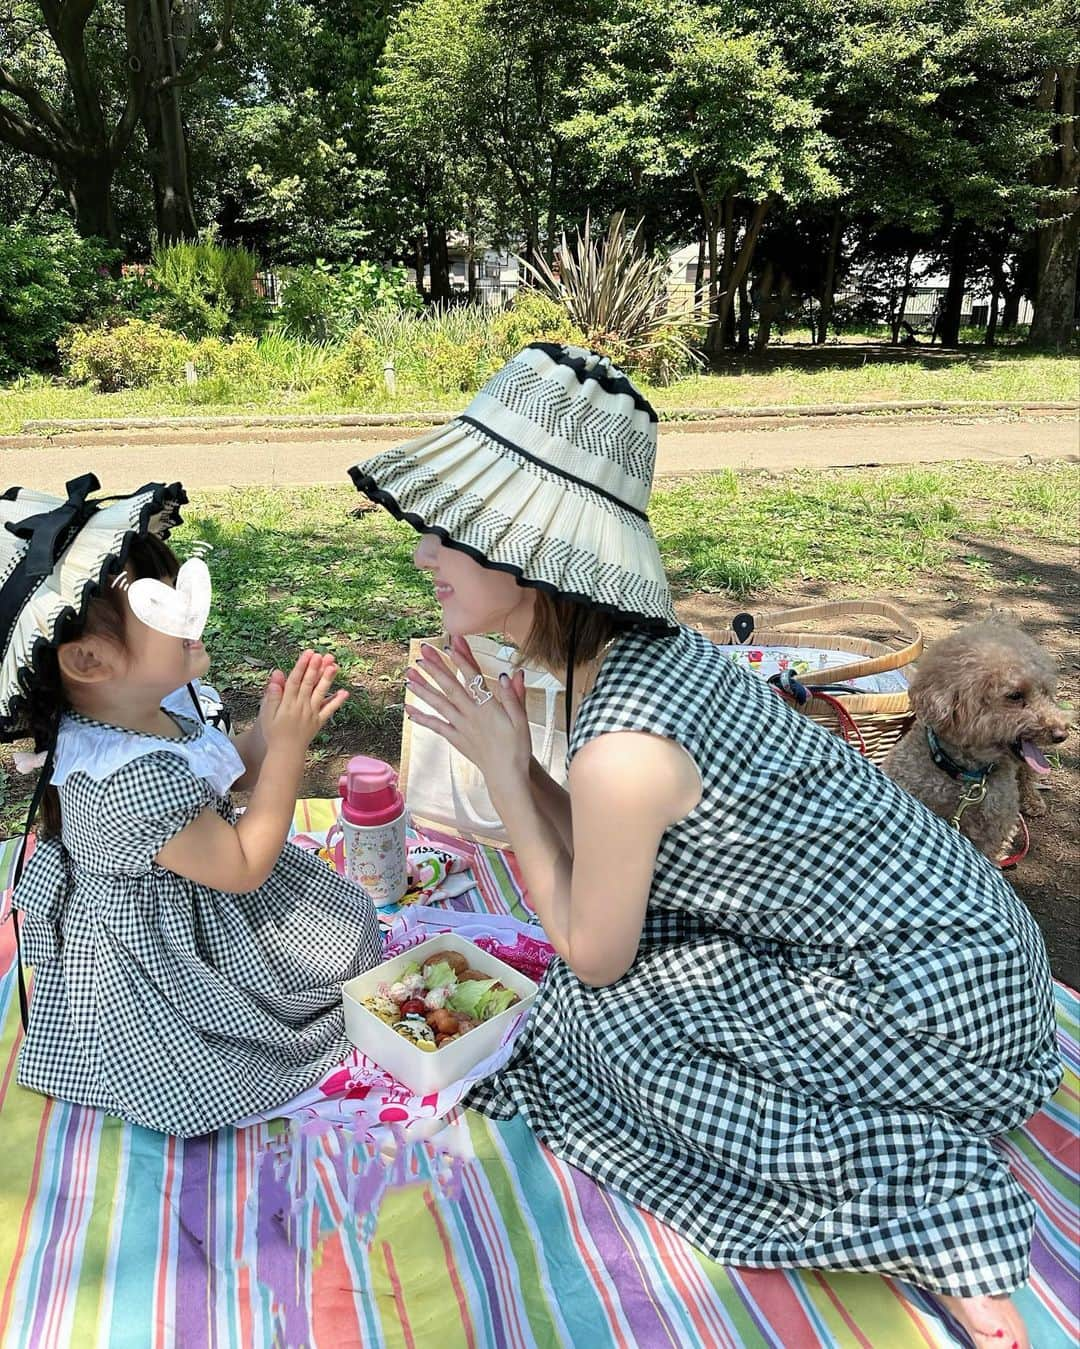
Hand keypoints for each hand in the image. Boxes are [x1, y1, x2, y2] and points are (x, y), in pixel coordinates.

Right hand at [259, 650, 348, 755]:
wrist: (285, 753)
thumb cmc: (273, 732)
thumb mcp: (267, 713)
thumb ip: (273, 694)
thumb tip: (276, 674)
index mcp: (287, 703)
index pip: (295, 680)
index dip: (302, 666)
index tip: (308, 653)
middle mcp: (301, 706)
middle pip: (309, 684)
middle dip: (315, 668)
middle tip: (322, 655)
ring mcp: (311, 714)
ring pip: (320, 694)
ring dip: (327, 680)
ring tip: (334, 666)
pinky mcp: (319, 722)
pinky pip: (329, 710)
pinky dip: (337, 702)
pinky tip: (345, 692)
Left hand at [405, 639, 530, 788]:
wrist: (506, 775)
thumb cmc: (516, 747)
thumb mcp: (521, 720)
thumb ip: (513, 696)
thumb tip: (508, 674)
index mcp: (488, 707)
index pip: (473, 678)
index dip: (462, 660)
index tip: (451, 645)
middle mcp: (470, 715)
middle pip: (450, 687)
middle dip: (436, 668)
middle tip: (423, 652)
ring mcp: (460, 727)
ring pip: (438, 703)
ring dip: (423, 688)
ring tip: (409, 675)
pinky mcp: (455, 738)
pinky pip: (435, 726)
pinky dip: (421, 717)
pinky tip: (408, 709)